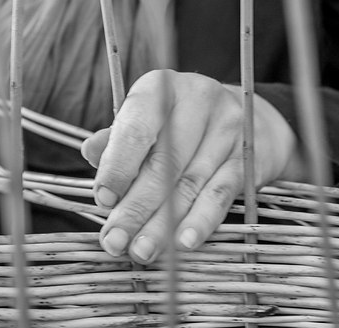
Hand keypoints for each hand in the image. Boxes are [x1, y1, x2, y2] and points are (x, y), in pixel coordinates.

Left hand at [80, 70, 299, 263]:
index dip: (118, 165)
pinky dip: (201, 221)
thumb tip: (89, 151)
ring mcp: (227, 127)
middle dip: (135, 207)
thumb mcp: (148, 118)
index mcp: (161, 86)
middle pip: (163, 161)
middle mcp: (197, 98)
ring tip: (141, 251)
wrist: (250, 118)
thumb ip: (119, 137)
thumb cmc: (182, 122)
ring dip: (162, 225)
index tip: (103, 199)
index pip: (137, 126)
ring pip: (189, 183)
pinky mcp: (247, 157)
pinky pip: (221, 194)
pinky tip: (183, 243)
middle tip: (114, 241)